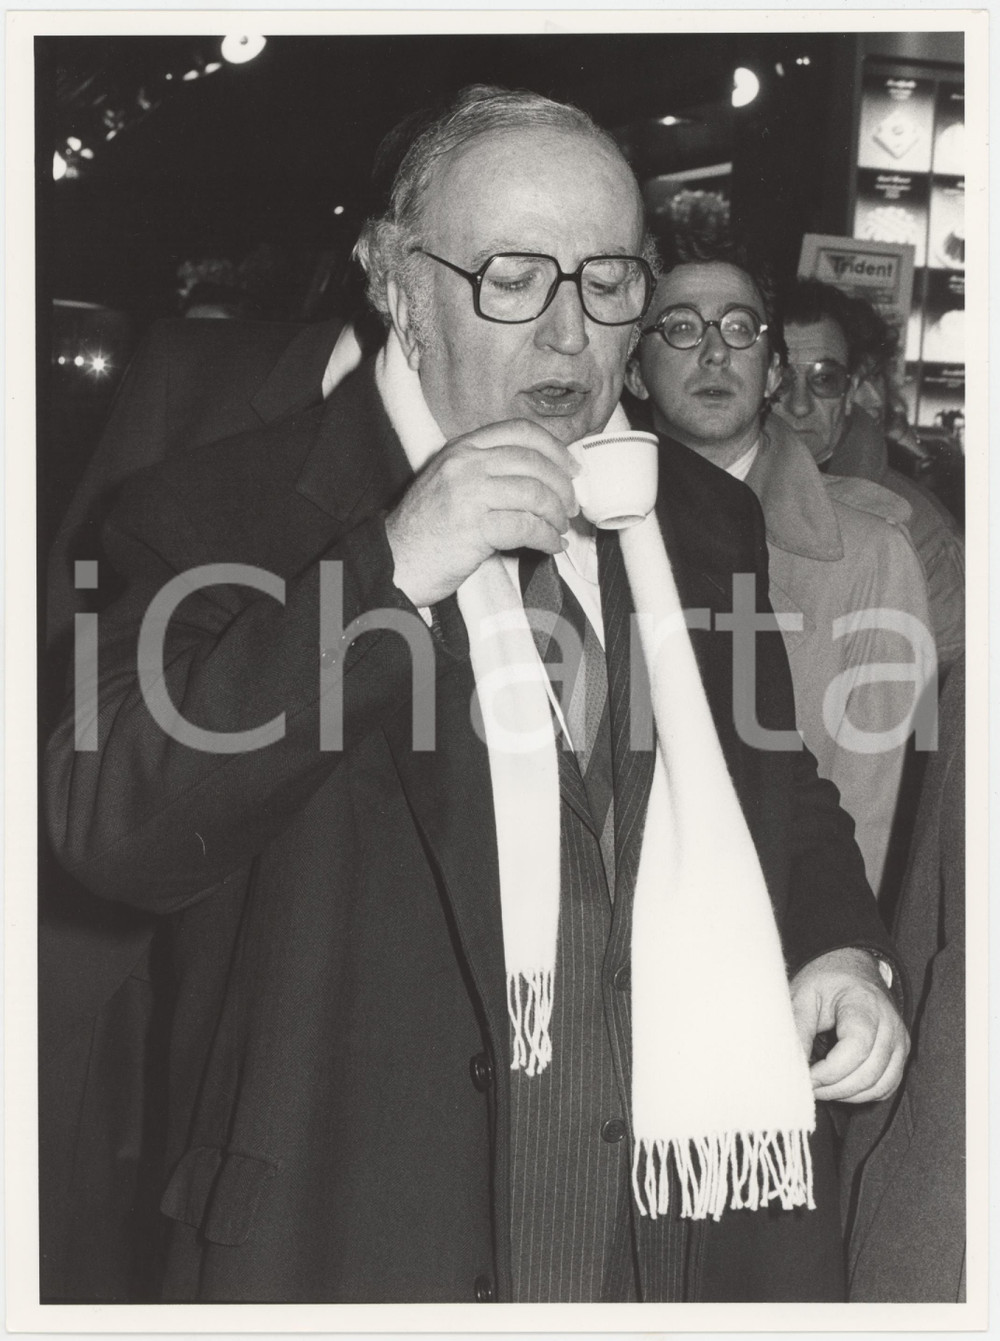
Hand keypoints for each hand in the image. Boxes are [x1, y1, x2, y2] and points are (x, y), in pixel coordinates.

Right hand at [385, 419, 578, 606]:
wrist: (395, 561)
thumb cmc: (426, 529)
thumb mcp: (450, 483)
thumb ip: (486, 471)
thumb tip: (542, 476)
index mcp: (462, 449)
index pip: (520, 431)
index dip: (555, 448)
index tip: (572, 468)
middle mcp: (465, 464)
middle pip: (534, 463)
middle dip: (562, 487)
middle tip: (571, 507)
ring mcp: (468, 494)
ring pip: (534, 494)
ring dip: (556, 515)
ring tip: (560, 529)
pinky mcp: (474, 527)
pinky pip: (526, 527)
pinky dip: (546, 538)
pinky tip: (550, 545)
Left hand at [790, 946, 908, 1102]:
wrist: (851, 970)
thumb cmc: (825, 982)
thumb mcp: (803, 995)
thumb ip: (798, 1030)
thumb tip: (794, 1067)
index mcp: (864, 1003)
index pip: (856, 1048)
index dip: (830, 1071)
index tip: (806, 1076)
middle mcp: (890, 1024)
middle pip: (868, 1073)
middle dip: (834, 1087)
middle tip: (807, 1085)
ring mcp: (899, 1041)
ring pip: (879, 1085)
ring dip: (846, 1094)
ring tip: (820, 1087)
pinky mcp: (899, 1055)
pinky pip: (885, 1087)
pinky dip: (861, 1094)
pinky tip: (838, 1086)